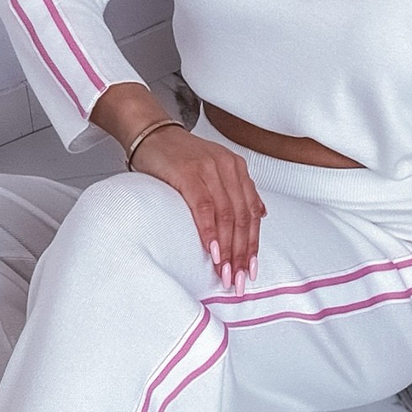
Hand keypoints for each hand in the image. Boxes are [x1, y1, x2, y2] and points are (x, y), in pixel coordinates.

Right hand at [130, 124, 267, 291]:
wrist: (151, 133)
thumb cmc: (178, 156)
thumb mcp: (214, 170)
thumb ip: (237, 190)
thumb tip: (261, 214)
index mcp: (236, 169)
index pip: (252, 213)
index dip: (252, 245)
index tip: (250, 269)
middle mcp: (227, 167)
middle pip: (242, 218)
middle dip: (242, 253)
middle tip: (237, 279)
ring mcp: (209, 169)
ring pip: (227, 216)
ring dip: (228, 249)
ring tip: (225, 272)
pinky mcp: (188, 173)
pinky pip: (204, 207)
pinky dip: (210, 232)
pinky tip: (212, 251)